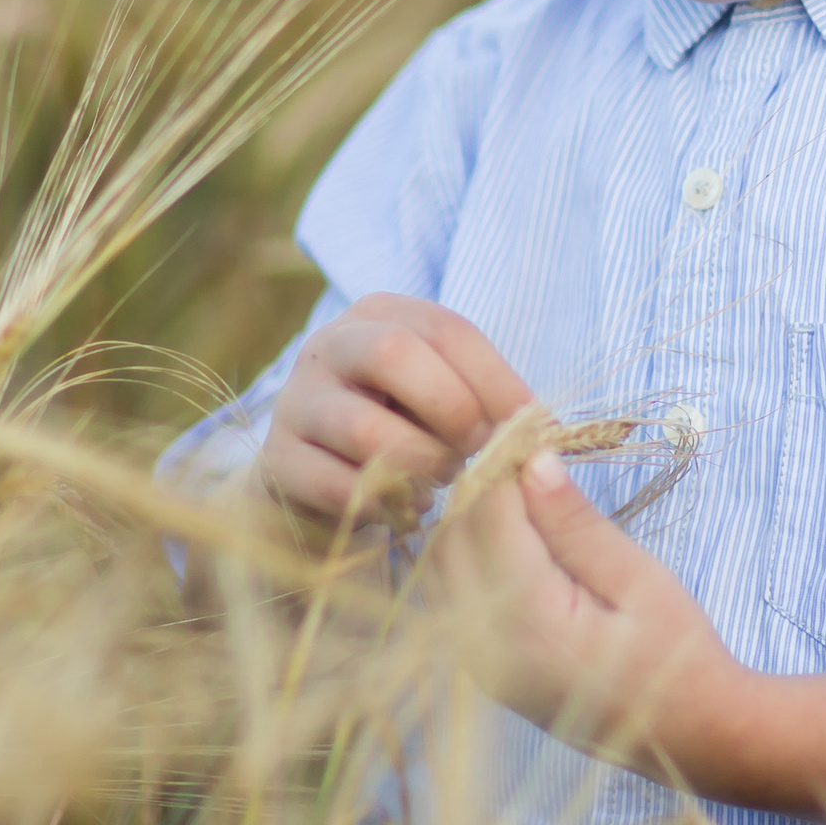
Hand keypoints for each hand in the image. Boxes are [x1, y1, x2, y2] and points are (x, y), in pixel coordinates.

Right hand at [259, 293, 535, 533]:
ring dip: (421, 465)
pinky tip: (407, 510)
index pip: (446, 329)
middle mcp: (328, 345)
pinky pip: (341, 487)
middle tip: (477, 450)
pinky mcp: (279, 462)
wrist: (320, 482)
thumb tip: (546, 431)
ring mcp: (295, 402)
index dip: (496, 379)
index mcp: (378, 315)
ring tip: (439, 482)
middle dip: (452, 408)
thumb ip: (483, 400)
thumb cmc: (401, 430)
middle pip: (394, 355)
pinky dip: (388, 505)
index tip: (531, 426)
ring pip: (366, 429)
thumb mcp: (440, 399)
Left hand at [437, 449, 743, 772]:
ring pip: (440, 568)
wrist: (690, 735)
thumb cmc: (679, 656)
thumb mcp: (639, 580)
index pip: (488, 516)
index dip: (503, 466)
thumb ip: (576, 525)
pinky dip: (470, 560)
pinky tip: (515, 543)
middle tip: (529, 464)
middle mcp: (486, 649)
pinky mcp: (481, 673)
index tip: (530, 433)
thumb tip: (531, 461)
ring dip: (470, 525)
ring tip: (526, 502)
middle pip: (449, 540)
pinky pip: (450, 599)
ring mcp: (477, 667)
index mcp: (528, 624)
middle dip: (481, 493)